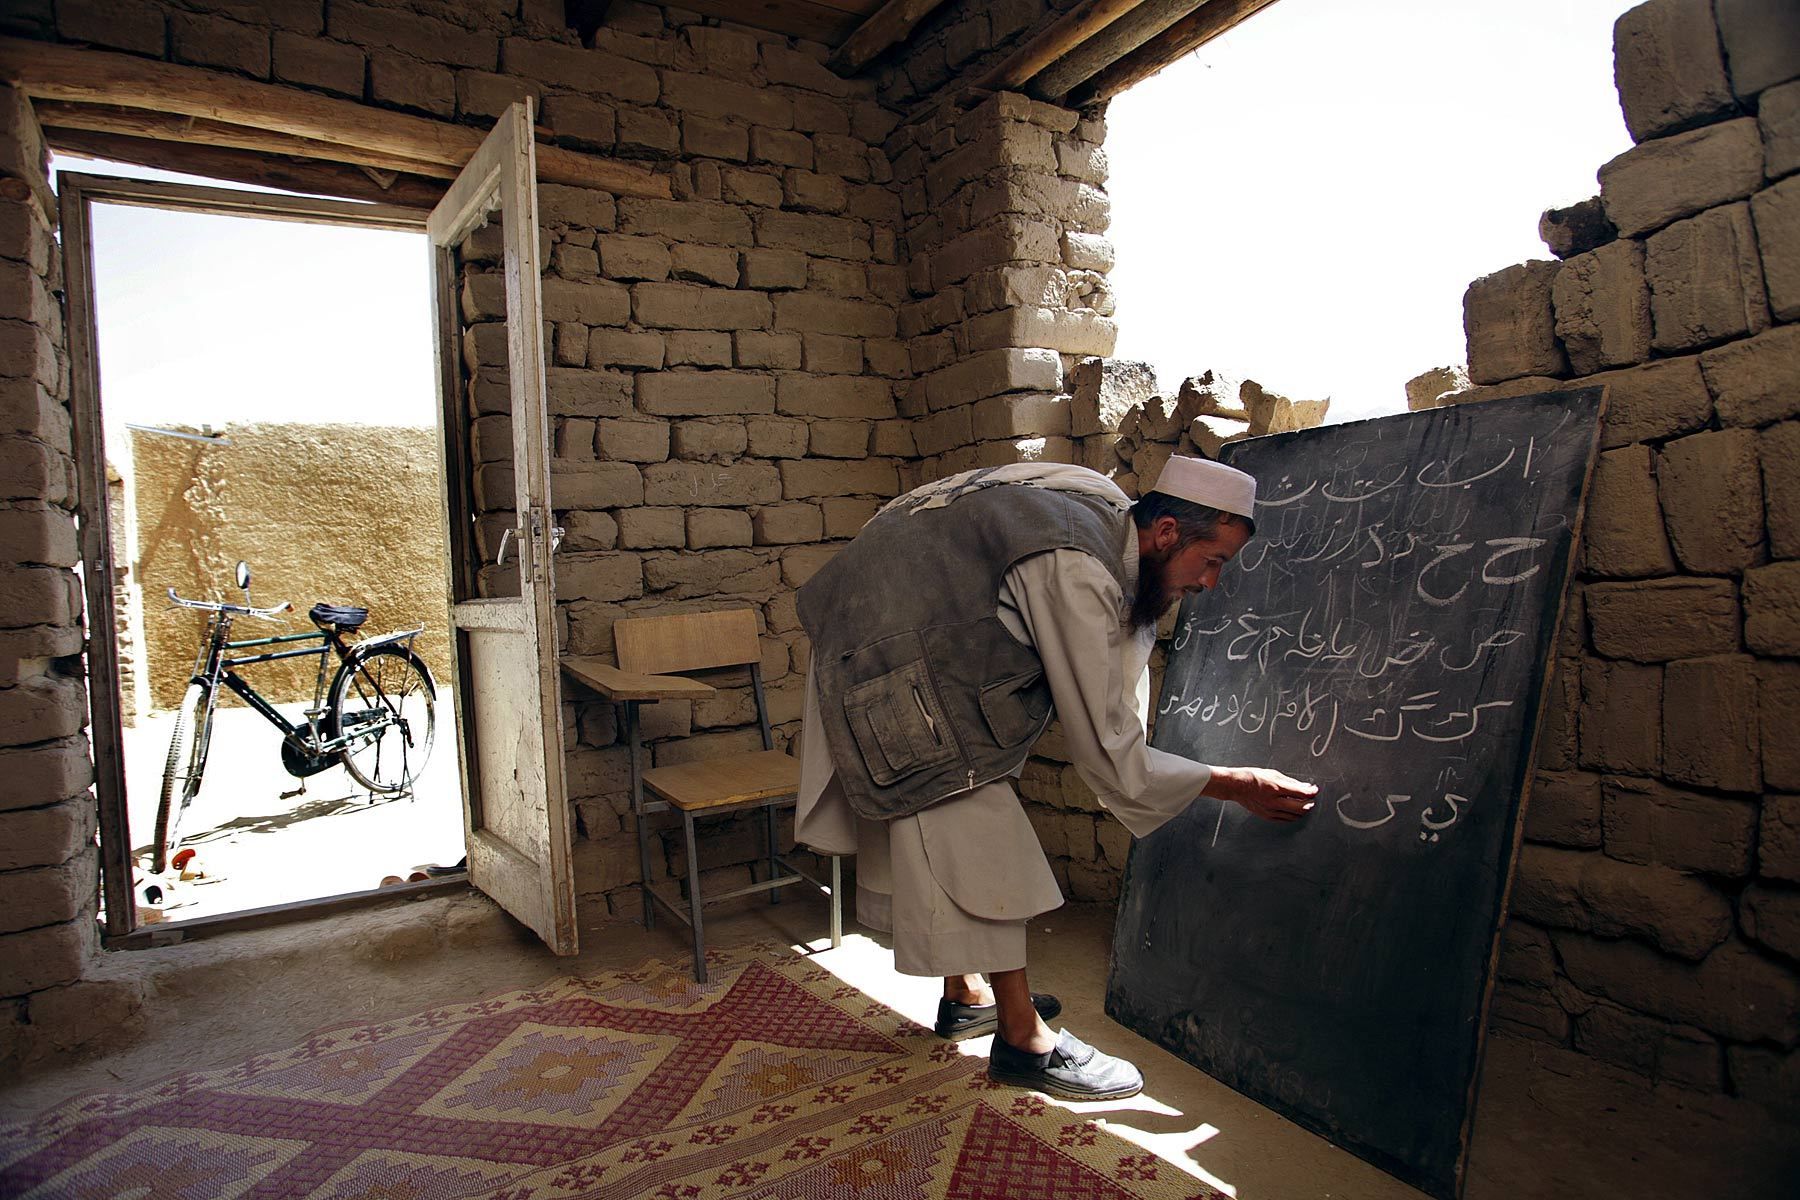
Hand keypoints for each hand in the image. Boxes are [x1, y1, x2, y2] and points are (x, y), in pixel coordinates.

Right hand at [1201, 766, 1318, 822]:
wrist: (1237, 786)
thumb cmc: (1253, 777)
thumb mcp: (1274, 774)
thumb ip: (1291, 782)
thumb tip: (1305, 787)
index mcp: (1276, 788)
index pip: (1302, 794)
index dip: (1312, 792)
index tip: (1314, 789)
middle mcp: (1274, 802)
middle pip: (1301, 808)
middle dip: (1309, 803)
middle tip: (1310, 797)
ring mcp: (1271, 811)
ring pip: (1295, 816)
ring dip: (1302, 810)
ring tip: (1303, 803)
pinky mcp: (1268, 816)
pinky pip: (1286, 819)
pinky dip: (1293, 815)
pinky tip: (1293, 809)